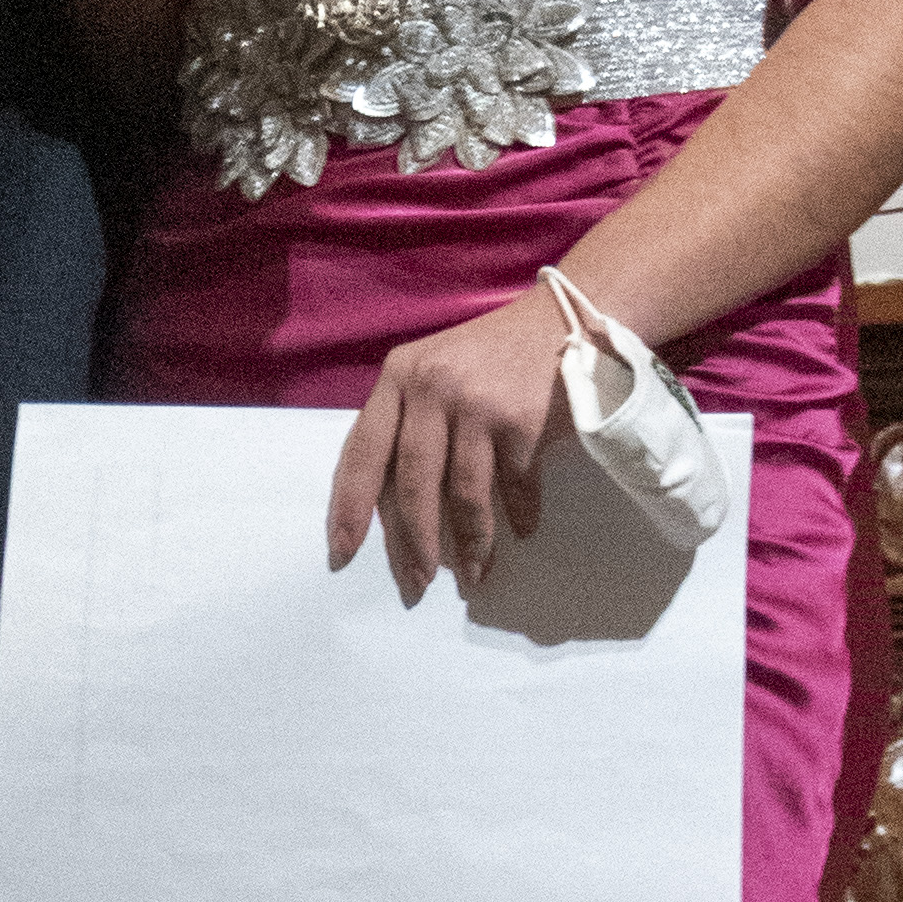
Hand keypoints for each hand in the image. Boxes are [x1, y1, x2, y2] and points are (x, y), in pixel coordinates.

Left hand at [327, 285, 574, 603]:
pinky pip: (514, 485)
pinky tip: (521, 530)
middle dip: (414, 542)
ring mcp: (477, 405)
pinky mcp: (521, 421)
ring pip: (464, 494)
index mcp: (397, 378)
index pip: (361, 452)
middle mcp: (431, 388)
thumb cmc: (488, 356)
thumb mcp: (432, 372)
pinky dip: (518, 514)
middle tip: (417, 583)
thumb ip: (406, 424)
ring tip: (475, 574)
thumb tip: (391, 510)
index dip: (350, 508)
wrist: (560, 319)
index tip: (342, 554)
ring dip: (471, 543)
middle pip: (412, 483)